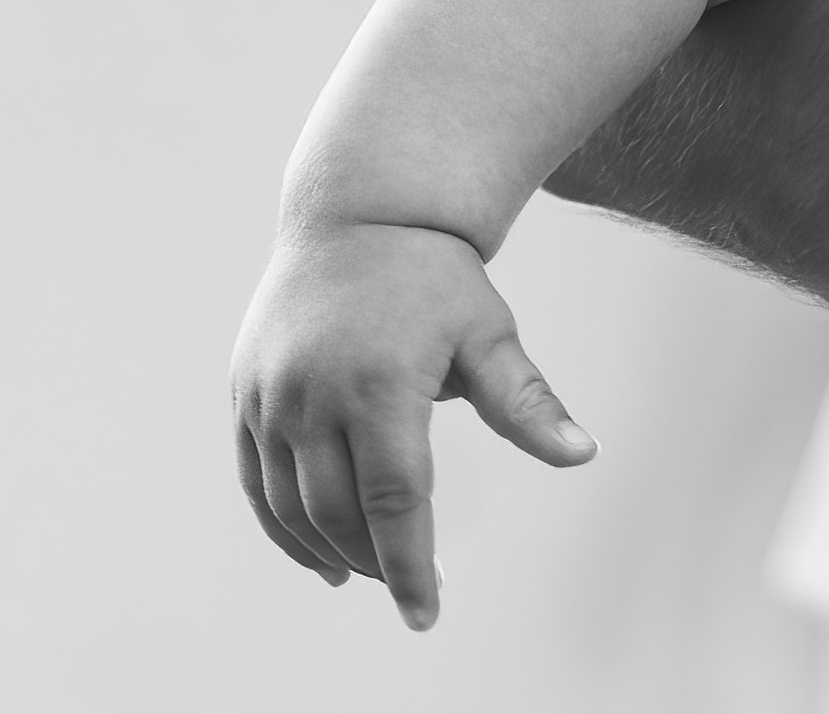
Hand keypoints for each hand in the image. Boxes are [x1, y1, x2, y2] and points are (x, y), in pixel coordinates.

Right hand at [229, 220, 594, 627]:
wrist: (358, 215)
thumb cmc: (435, 277)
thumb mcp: (488, 332)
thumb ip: (526, 402)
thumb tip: (582, 454)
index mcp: (380, 386)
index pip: (396, 502)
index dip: (411, 566)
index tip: (426, 613)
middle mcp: (314, 396)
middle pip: (340, 512)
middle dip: (377, 561)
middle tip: (410, 585)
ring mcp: (270, 397)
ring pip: (290, 506)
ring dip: (327, 551)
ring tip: (367, 574)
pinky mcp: (245, 395)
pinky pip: (255, 481)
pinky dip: (281, 527)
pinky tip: (317, 555)